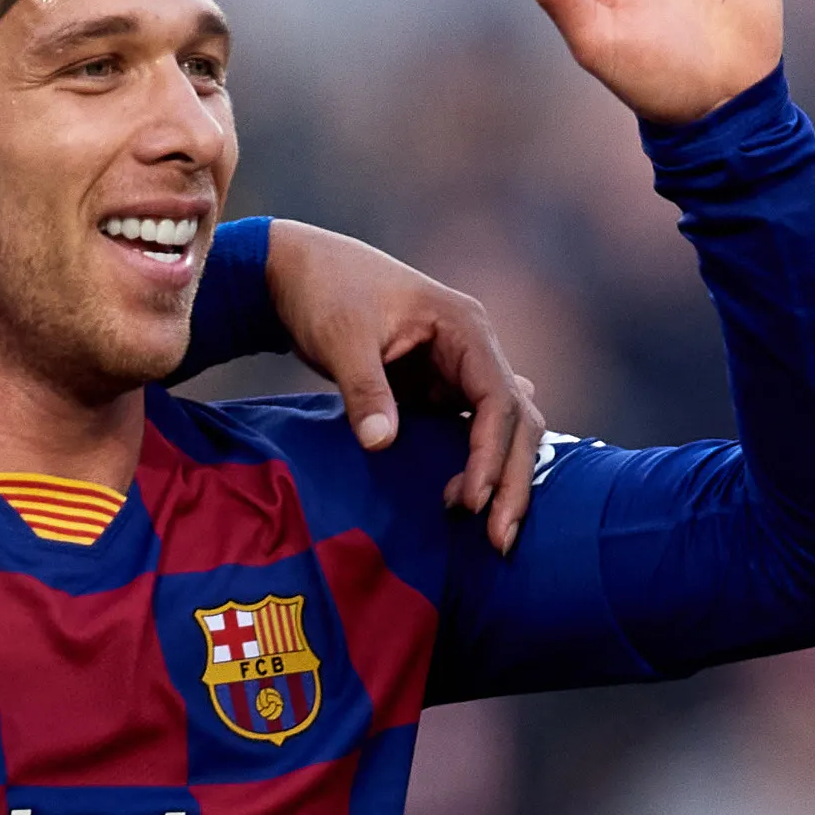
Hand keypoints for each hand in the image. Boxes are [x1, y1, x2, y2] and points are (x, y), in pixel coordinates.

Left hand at [259, 223, 552, 548]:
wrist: (298, 273)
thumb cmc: (324, 292)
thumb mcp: (341, 338)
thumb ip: (364, 390)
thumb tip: (381, 443)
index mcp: (465, 327)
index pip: (498, 399)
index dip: (490, 454)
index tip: (472, 500)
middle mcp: (475, 349)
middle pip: (517, 420)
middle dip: (513, 480)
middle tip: (499, 540)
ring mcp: (460, 371)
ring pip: (503, 431)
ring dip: (501, 478)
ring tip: (489, 536)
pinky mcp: (439, 390)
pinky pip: (473, 434)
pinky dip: (477, 468)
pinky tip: (469, 506)